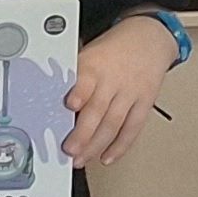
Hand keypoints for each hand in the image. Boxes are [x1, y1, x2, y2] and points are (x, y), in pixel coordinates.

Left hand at [64, 18, 178, 170]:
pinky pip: (133, 128)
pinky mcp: (144, 102)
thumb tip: (48, 103)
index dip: (79, 94)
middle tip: (69, 150)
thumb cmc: (111, 51)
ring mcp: (130, 93)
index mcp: (94, 65)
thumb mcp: (88, 55)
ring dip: (96, 145)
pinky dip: (120, 146)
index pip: (86, 81)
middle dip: (83, 133)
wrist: (149, 37)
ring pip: (113, 123)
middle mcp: (113, 80)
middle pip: (98, 110)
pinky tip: (107, 157)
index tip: (69, 105)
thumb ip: (73, 79)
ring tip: (81, 159)